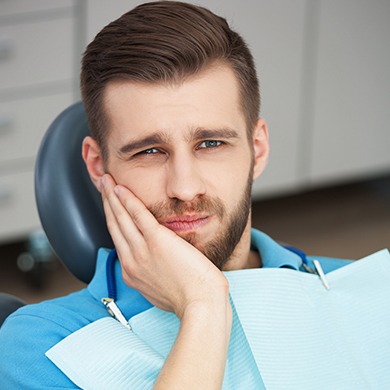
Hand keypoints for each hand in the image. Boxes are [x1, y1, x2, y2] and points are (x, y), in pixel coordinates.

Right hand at [101, 174, 228, 317]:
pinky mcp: (156, 241)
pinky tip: (120, 188)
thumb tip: (156, 264)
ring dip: (112, 196)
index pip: (118, 239)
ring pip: (121, 218)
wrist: (200, 304)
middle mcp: (131, 260)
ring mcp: (142, 251)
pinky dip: (127, 200)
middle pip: (115, 225)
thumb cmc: (188, 298)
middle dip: (107, 202)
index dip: (112, 219)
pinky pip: (137, 216)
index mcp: (133, 272)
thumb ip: (153, 274)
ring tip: (106, 180)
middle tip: (102, 184)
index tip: (110, 206)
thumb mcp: (161, 289)